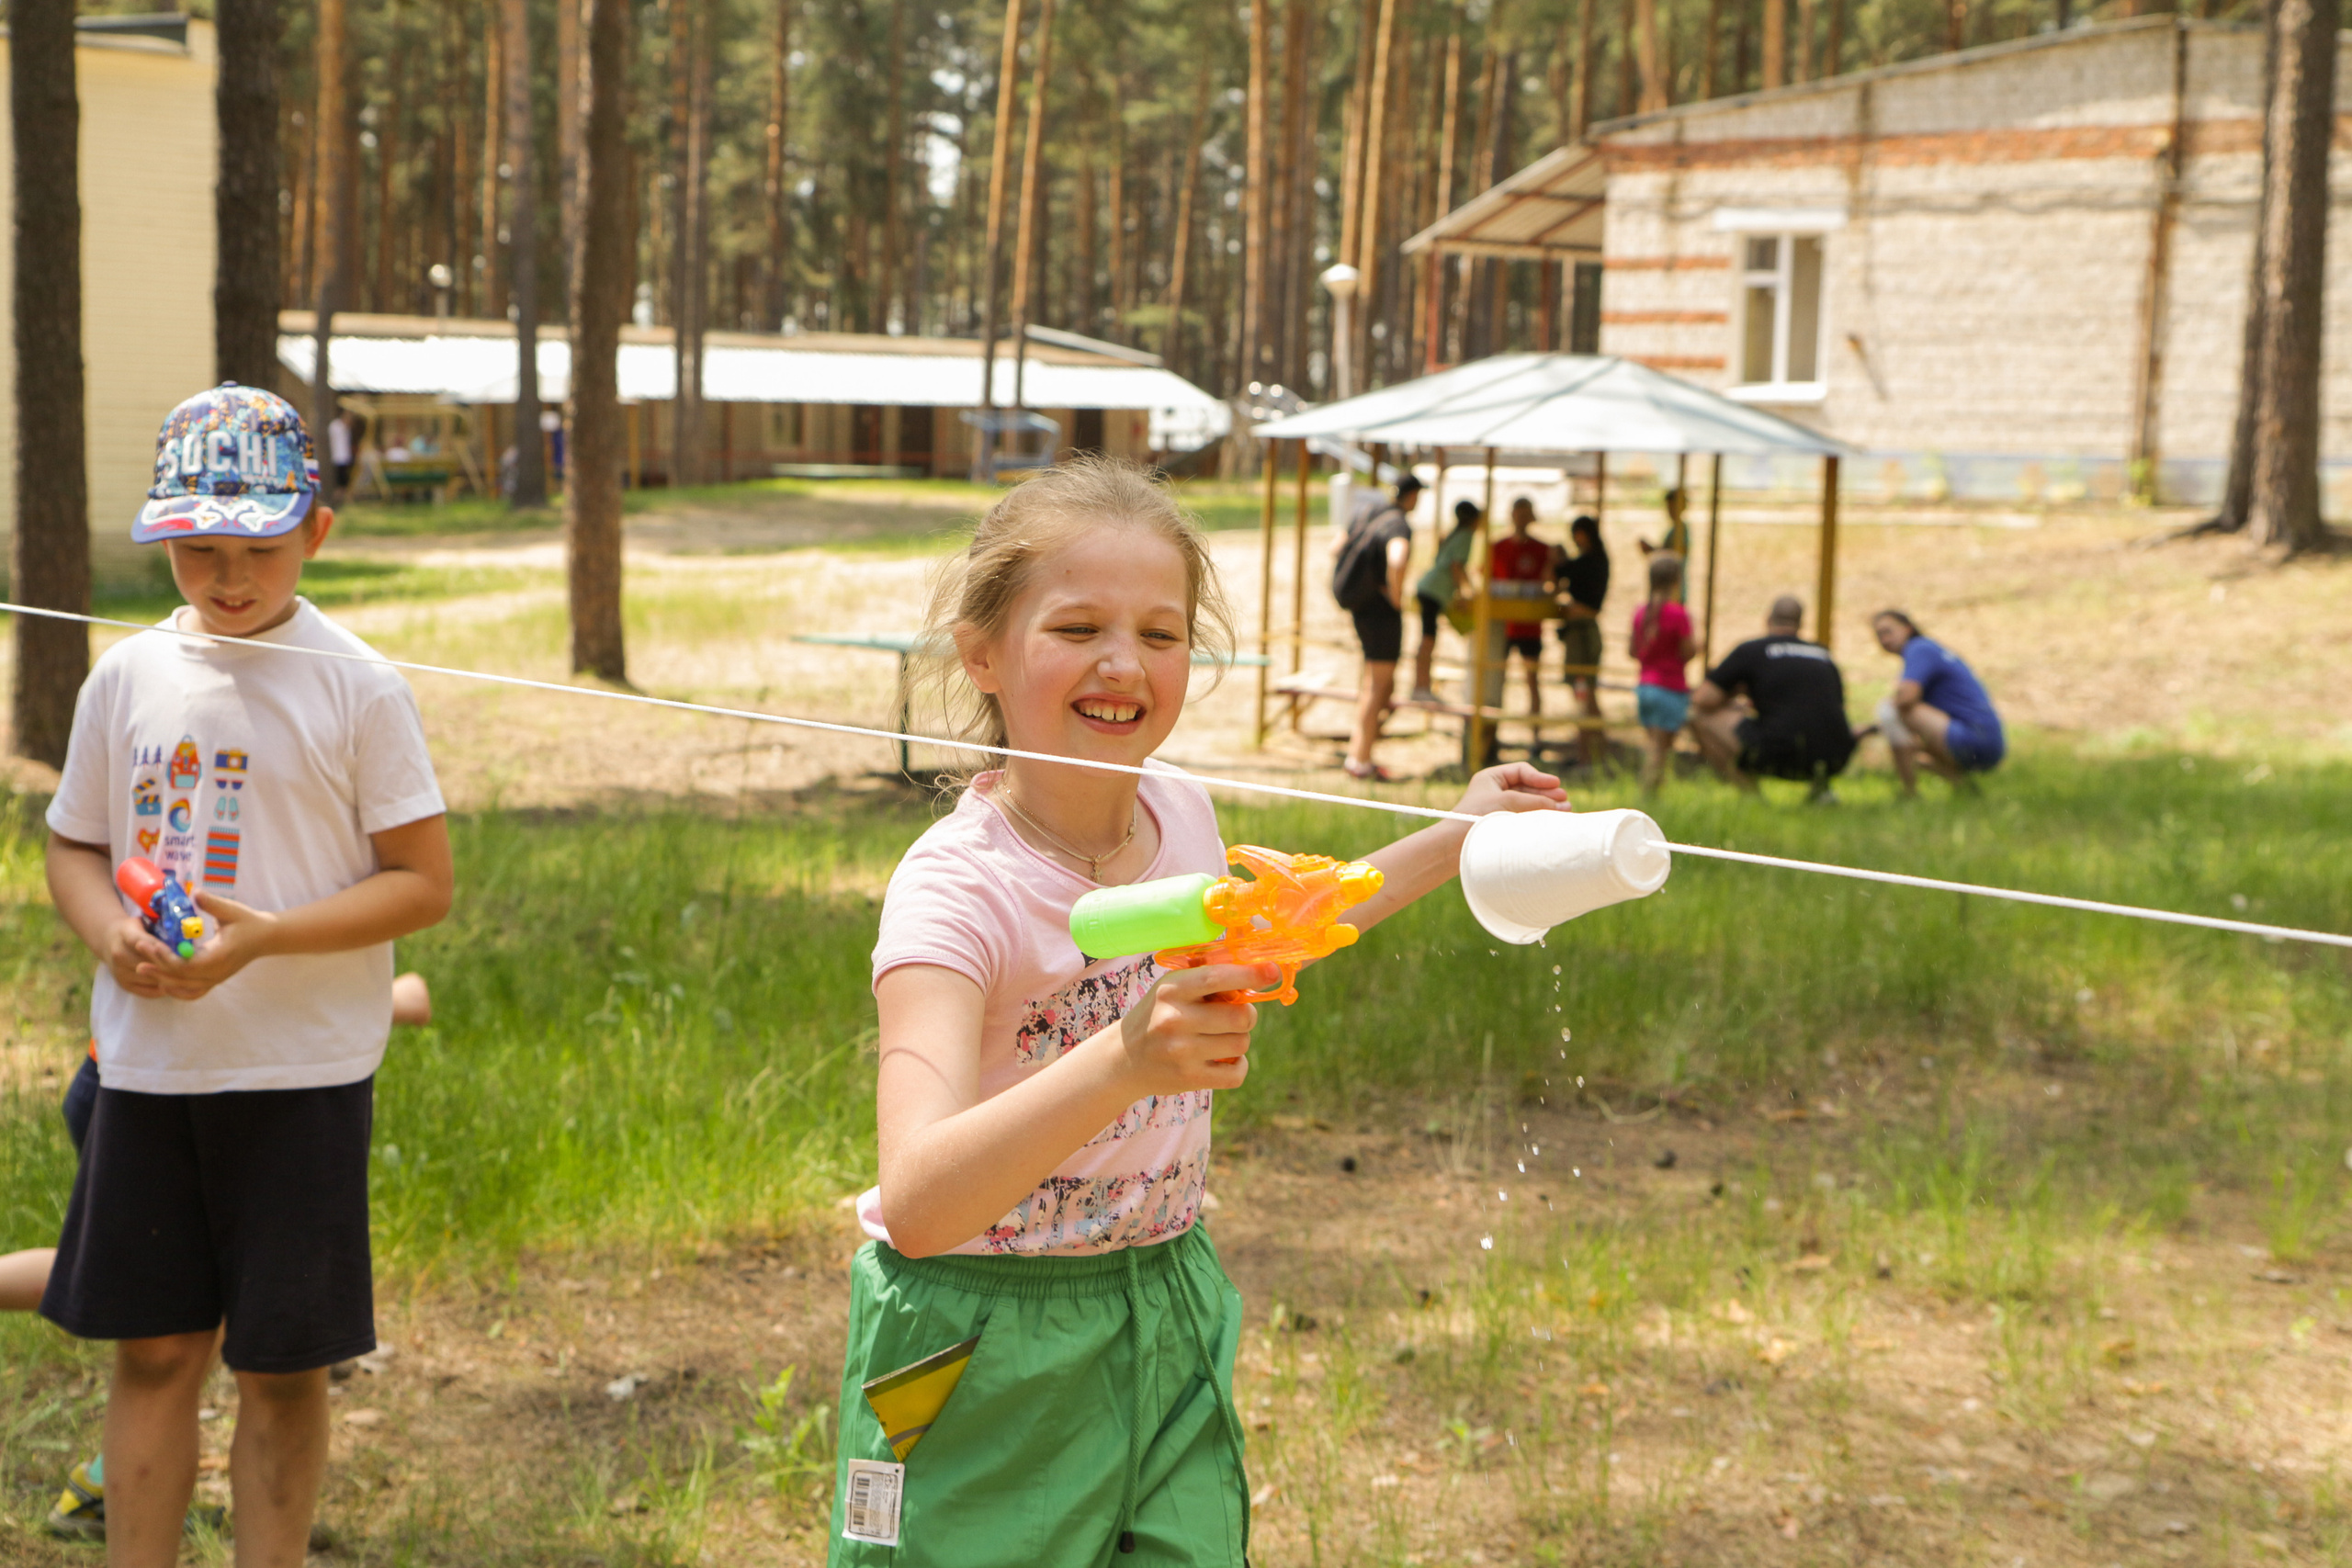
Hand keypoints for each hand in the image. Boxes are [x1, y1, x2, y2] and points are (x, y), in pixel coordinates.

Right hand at [99, 916, 184, 999]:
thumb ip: (160, 928)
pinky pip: (147, 991)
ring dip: (169, 979)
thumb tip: (187, 934)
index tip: (183, 951)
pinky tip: (177, 986)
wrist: (109, 941)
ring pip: (151, 979)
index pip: (146, 943)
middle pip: (149, 964)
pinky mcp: (123, 984)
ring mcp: (119, 971)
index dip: (164, 949)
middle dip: (170, 966)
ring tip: (188, 978)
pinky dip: (163, 989)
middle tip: (192, 969)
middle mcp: (119, 954)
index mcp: (126, 935)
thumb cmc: (135, 930)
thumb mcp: (144, 922)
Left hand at [134, 891, 281, 1000]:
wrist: (266, 937)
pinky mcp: (215, 980)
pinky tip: (163, 982)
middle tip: (138, 955)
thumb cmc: (249, 922)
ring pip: (184, 988)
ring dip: (163, 979)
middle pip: (181, 978)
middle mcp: (217, 973)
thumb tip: (195, 892)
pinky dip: (176, 990)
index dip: (166, 957)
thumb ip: (212, 903)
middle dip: (157, 967)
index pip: (187, 965)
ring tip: (143, 969)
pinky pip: (192, 992)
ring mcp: (216, 979)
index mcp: (220, 956)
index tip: (150, 944)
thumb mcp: (232, 910)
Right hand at [1116, 963, 1277, 1094]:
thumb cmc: (1158, 1016)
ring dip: (1240, 1039)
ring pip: (1241, 1043)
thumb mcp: (1172, 989)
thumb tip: (1257, 973)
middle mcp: (1174, 1020)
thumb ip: (1208, 979)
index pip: (1217, 978)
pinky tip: (1227, 1060)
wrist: (1124, 1059)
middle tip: (1237, 1015)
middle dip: (1247, 1014)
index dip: (1250, 974)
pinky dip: (1239, 1066)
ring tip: (1223, 1037)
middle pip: (1240, 1016)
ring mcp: (1181, 1052)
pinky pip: (1236, 1073)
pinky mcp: (1188, 1078)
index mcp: (1172, 990)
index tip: (1272, 971)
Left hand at [1452, 762, 1570, 817]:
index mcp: (1490, 778)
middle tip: (1565, 801)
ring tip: (1565, 812)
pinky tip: (1551, 822)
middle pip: (1527, 789)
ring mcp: (1498, 810)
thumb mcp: (1509, 802)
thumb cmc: (1476, 817)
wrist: (1454, 845)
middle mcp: (1495, 792)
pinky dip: (1538, 819)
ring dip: (1546, 807)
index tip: (1556, 785)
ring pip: (1527, 805)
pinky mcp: (1501, 827)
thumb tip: (1561, 806)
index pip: (1521, 772)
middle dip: (1547, 795)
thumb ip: (1535, 801)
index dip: (1540, 778)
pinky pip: (1523, 819)